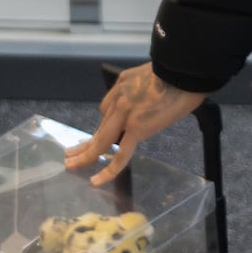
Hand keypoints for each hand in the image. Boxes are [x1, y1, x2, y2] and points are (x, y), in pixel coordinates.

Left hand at [65, 64, 204, 176]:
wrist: (181, 72)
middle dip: (84, 142)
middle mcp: (117, 100)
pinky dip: (108, 169)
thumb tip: (144, 103)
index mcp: (120, 86)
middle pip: (99, 127)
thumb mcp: (149, 75)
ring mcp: (124, 115)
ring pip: (101, 141)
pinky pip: (120, 154)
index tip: (106, 135)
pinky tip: (97, 180)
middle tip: (70, 153)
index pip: (108, 110)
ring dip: (85, 155)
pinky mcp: (136, 129)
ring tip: (72, 165)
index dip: (106, 125)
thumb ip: (140, 90)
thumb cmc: (175, 73)